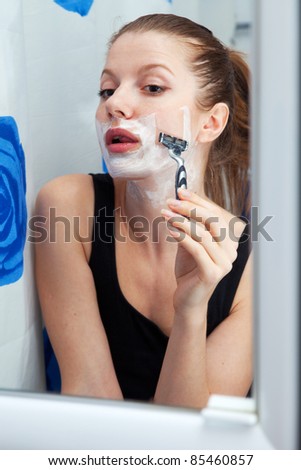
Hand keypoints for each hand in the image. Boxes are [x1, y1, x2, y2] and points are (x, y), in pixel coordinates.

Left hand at [161, 189, 239, 316]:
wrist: (187, 300)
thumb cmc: (188, 270)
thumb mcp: (189, 244)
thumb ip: (189, 226)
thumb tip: (179, 201)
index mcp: (229, 242)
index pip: (216, 214)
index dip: (199, 201)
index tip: (181, 191)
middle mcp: (231, 252)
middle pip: (213, 221)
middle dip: (190, 208)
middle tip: (171, 202)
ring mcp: (224, 263)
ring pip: (202, 234)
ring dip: (181, 221)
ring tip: (164, 214)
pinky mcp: (212, 273)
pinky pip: (196, 248)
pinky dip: (181, 236)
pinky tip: (169, 229)